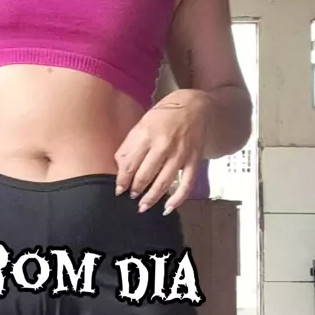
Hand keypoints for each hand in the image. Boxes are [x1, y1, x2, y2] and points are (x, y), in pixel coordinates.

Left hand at [114, 89, 211, 214]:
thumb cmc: (165, 114)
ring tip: (143, 206)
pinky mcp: (194, 160)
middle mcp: (164, 145)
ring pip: (164, 182)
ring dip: (152, 198)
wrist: (196, 106)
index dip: (122, 180)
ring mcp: (181, 154)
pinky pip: (187, 184)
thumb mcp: (142, 123)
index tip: (118, 190)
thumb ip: (130, 144)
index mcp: (147, 134)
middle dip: (135, 190)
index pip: (130, 163)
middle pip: (145, 175)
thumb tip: (119, 166)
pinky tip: (168, 208)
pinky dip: (178, 199)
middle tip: (131, 197)